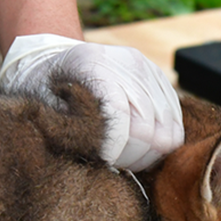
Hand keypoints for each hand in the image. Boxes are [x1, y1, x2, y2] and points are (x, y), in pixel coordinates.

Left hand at [0, 34, 183, 170]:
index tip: (104, 162)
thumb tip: (100, 157)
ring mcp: (147, 69)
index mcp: (91, 64)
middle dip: (133, 156)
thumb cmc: (44, 88)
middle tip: (114, 163)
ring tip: (127, 157)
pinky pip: (176, 121)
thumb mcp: (44, 107)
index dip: (116, 149)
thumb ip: (70, 130)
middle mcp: (126, 62)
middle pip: (150, 128)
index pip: (120, 116)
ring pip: (169, 129)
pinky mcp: (160, 78)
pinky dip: (161, 141)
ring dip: (149, 153)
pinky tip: (140, 146)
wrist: (53, 56)